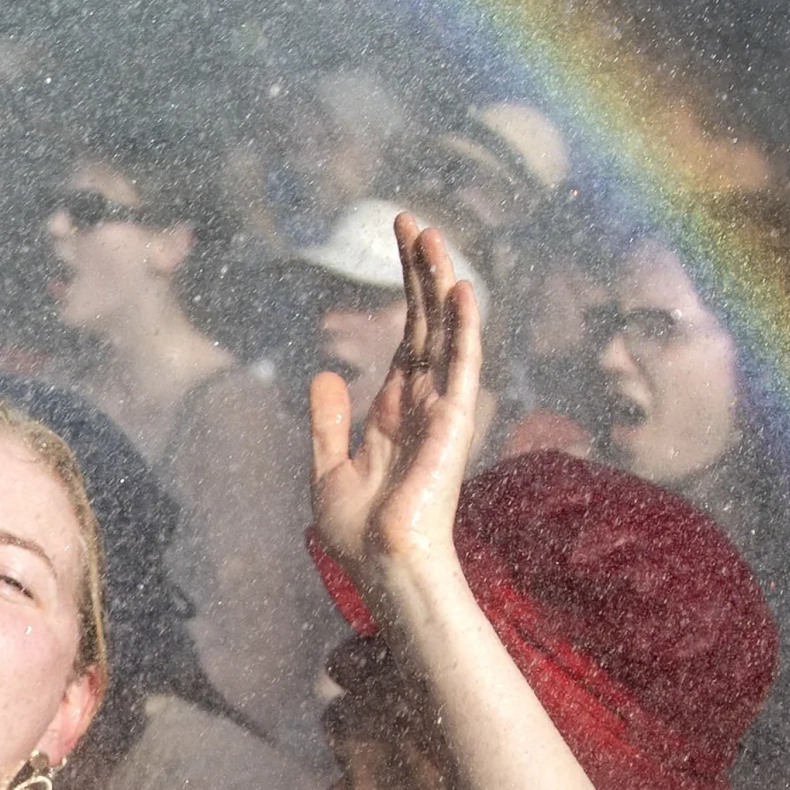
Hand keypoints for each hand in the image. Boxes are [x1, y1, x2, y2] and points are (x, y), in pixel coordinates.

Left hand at [309, 213, 485, 618]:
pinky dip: (464, 328)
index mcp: (395, 410)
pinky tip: (462, 289)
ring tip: (430, 235)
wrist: (381, 569)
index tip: (397, 240)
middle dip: (418, 271)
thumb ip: (328, 422)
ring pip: (445, 334)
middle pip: (425, 322)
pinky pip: (462, 368)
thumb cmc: (360, 536)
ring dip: (439, 284)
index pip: (405, 335)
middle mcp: (423, 403)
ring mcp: (440, 411)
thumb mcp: (329, 469)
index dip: (403, 287)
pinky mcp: (452, 425)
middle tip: (408, 219)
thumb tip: (324, 371)